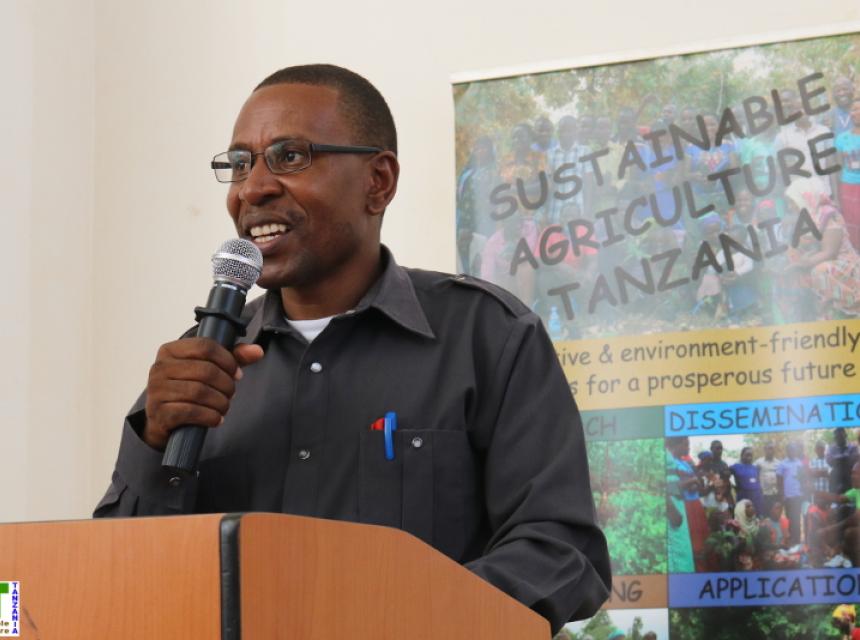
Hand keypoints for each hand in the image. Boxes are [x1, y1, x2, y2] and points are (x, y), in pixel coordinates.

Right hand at [142, 338, 263, 449]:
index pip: (205, 346)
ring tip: (224, 406)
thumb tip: (258, 351)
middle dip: (226, 385)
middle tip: (231, 393)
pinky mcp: (159, 412)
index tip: (237, 373)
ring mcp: (156, 391)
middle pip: (206, 370)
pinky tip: (216, 419)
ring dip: (220, 402)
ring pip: (199, 392)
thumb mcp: (209, 368)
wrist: (163, 420)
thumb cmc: (187, 389)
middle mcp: (159, 367)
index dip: (228, 360)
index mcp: (170, 350)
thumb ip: (233, 358)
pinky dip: (210, 416)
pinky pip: (191, 412)